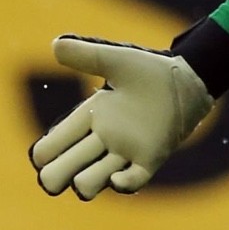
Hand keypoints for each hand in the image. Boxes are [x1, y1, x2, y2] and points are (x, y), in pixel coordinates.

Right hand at [29, 35, 213, 200]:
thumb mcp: (116, 60)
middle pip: (69, 164)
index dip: (47, 150)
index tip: (41, 156)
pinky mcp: (150, 160)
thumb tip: (55, 45)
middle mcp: (104, 137)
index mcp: (92, 115)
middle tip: (50, 180)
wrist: (187, 81)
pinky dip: (123, 184)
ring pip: (93, 178)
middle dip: (56, 174)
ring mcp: (126, 151)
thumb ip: (87, 55)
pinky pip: (133, 181)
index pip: (59, 140)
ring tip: (81, 181)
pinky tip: (117, 178)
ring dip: (85, 182)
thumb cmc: (149, 71)